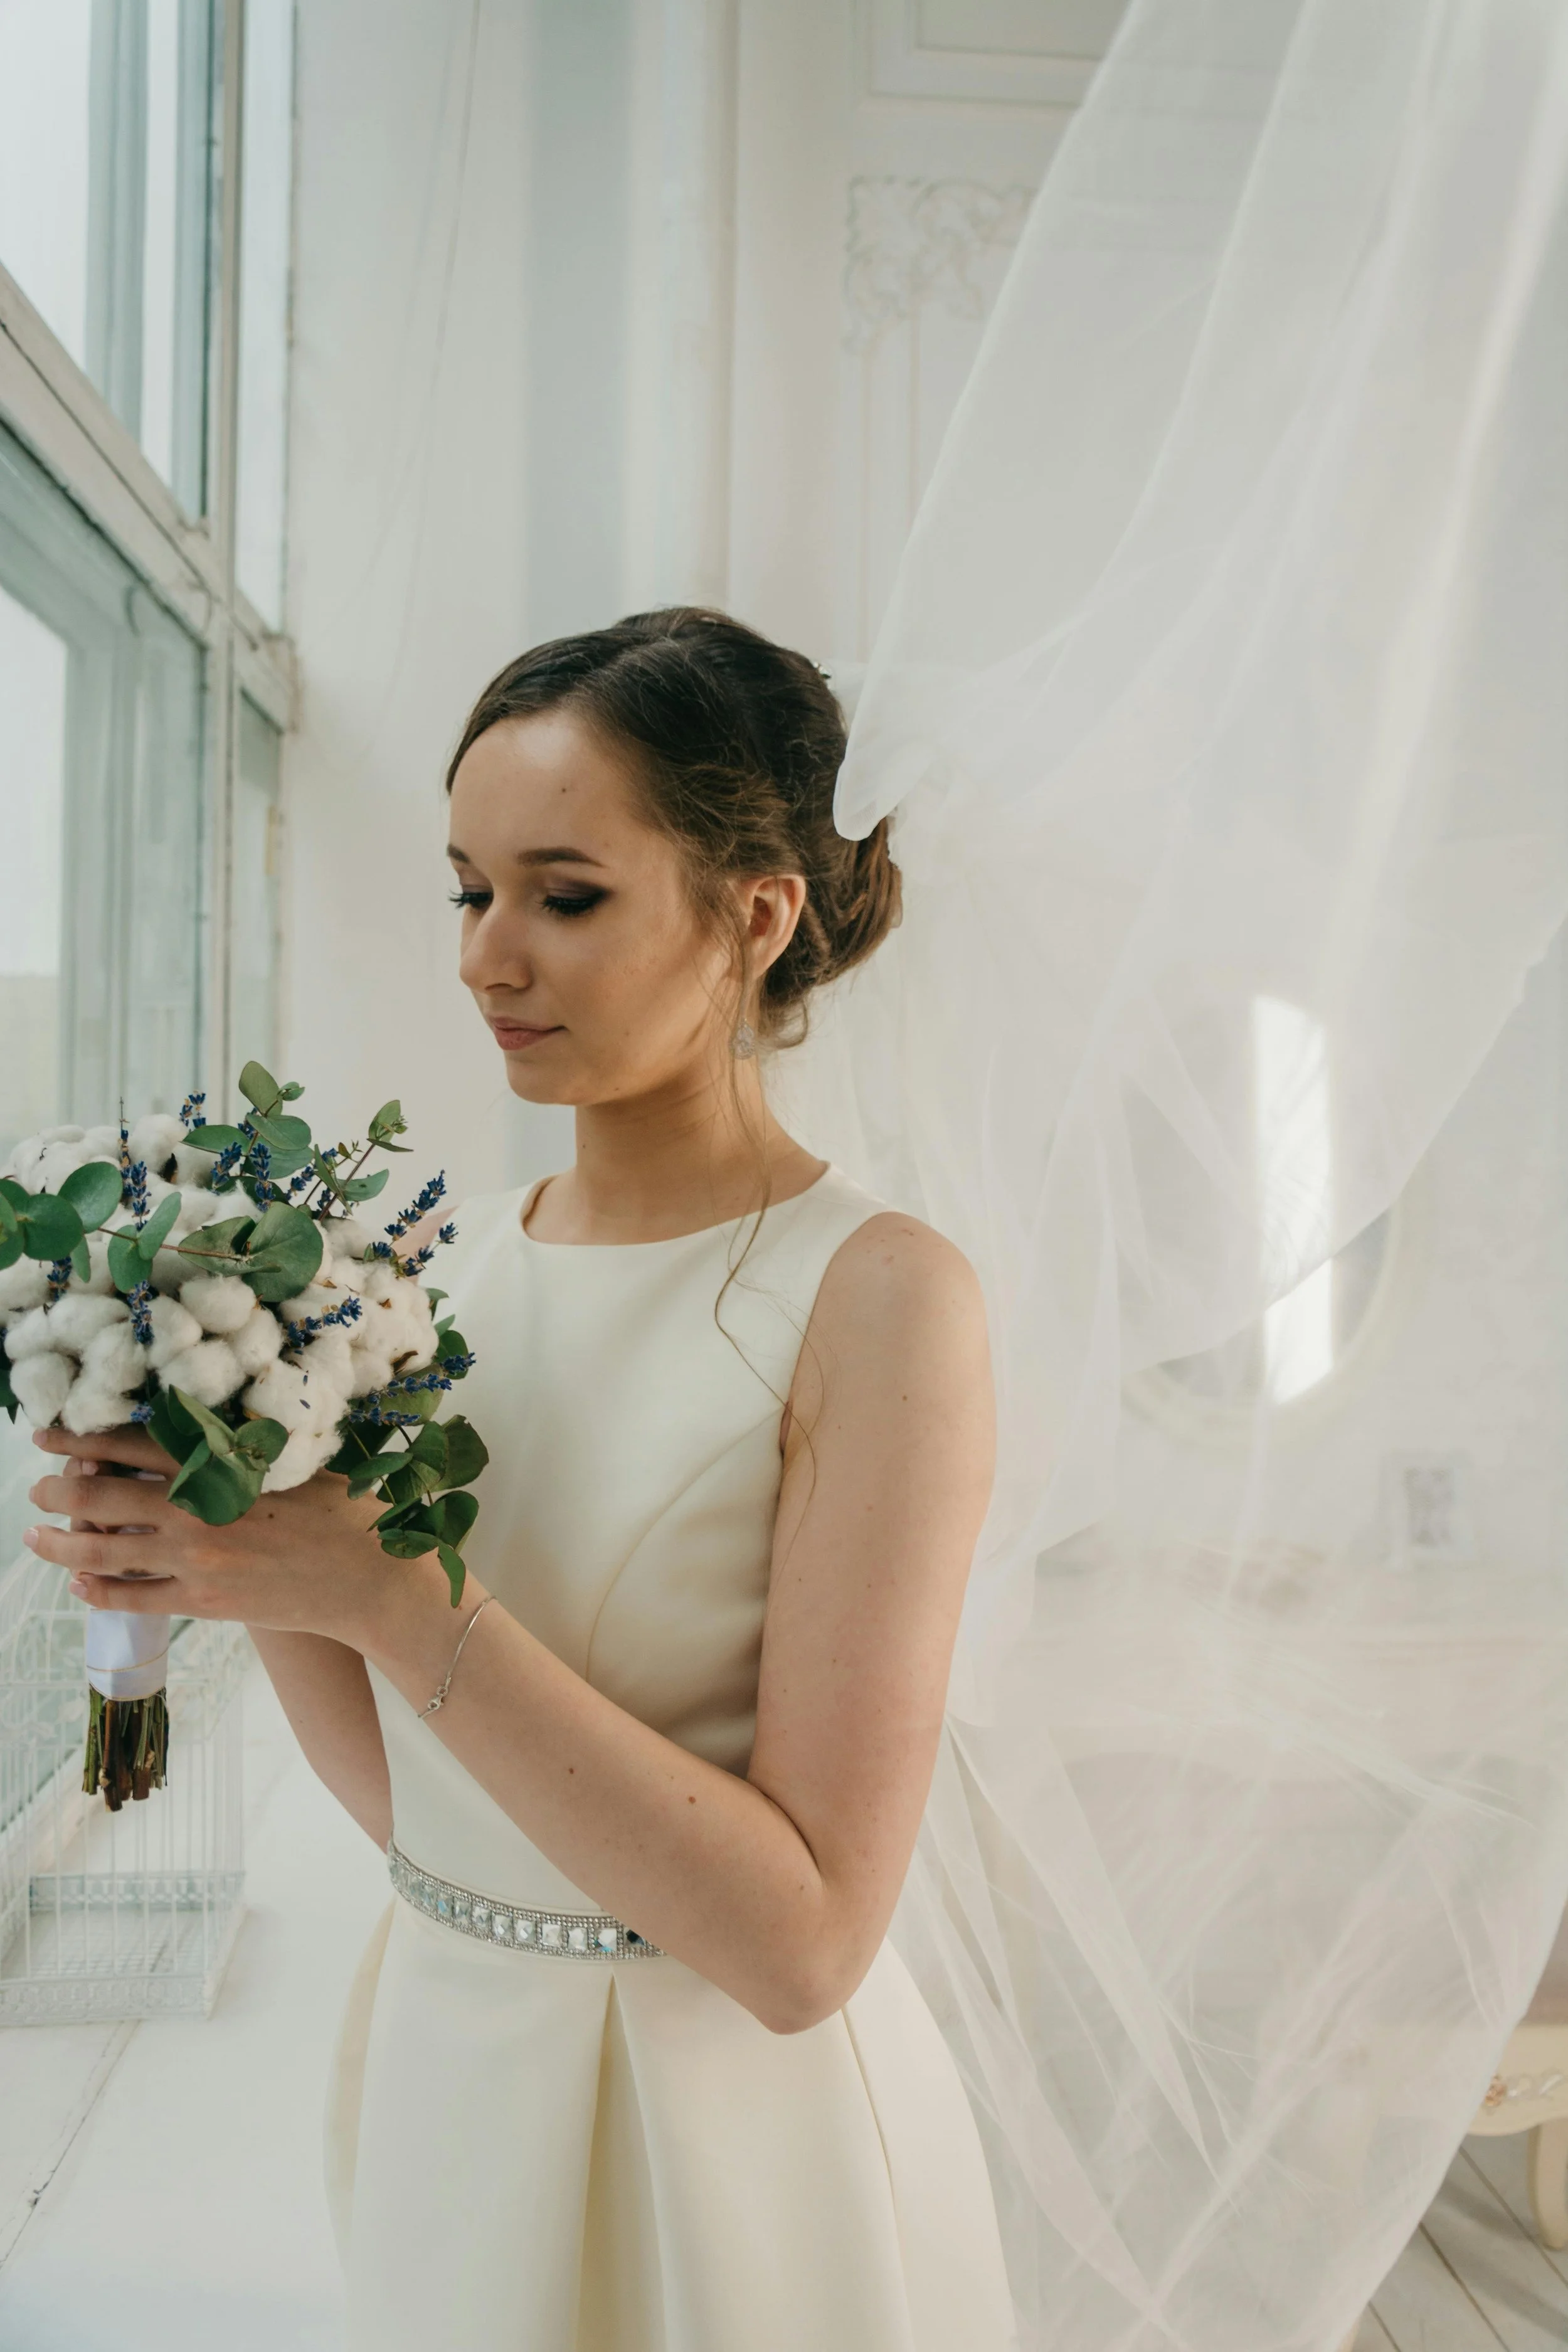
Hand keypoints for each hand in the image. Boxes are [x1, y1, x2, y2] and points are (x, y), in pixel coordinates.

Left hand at [25, 1424, 395, 1645]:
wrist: (370, 1577)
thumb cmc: (342, 1511)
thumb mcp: (290, 1462)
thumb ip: (238, 1449)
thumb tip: (193, 1435)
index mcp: (220, 1464)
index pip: (132, 1443)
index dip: (83, 1435)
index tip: (51, 1431)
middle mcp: (197, 1509)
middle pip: (101, 1494)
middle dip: (57, 1488)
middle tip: (36, 1486)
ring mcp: (196, 1559)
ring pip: (103, 1551)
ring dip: (60, 1542)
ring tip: (36, 1536)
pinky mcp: (204, 1601)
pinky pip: (133, 1598)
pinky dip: (97, 1592)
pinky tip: (79, 1585)